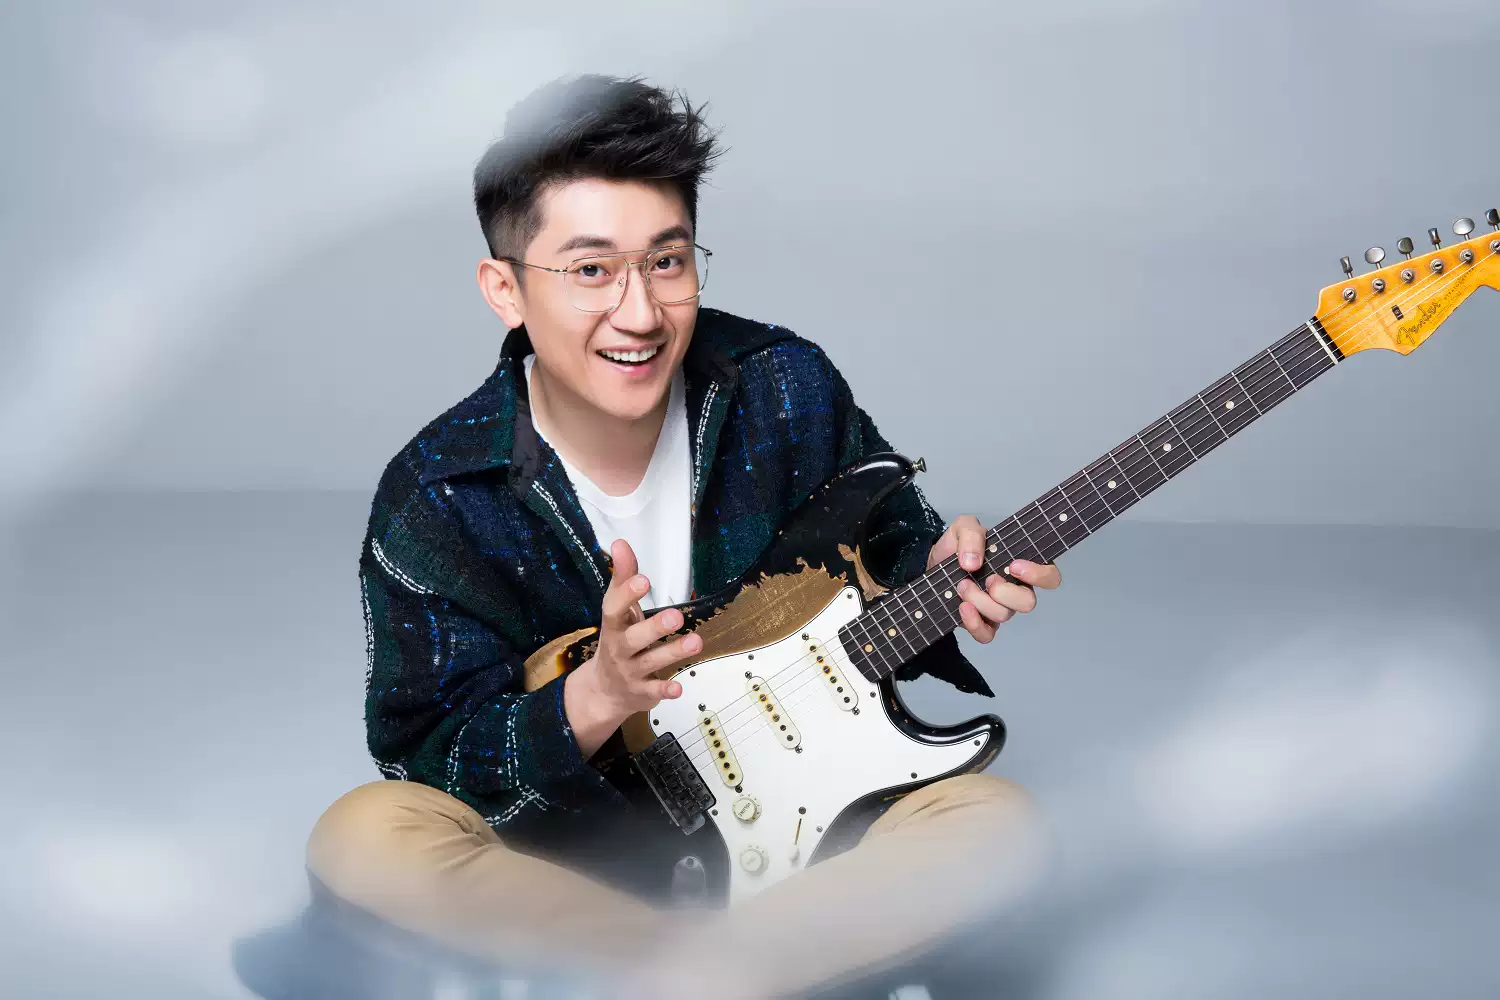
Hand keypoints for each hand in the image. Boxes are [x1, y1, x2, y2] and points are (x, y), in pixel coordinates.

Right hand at [564, 539, 702, 754]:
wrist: (603, 690)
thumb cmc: (618, 639)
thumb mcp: (618, 610)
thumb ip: (623, 578)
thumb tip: (620, 543)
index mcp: (613, 625)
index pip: (614, 608)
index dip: (626, 594)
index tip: (643, 579)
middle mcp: (619, 648)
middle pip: (633, 638)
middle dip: (654, 628)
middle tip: (677, 616)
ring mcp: (630, 672)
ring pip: (650, 662)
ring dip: (672, 653)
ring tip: (696, 642)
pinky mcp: (642, 692)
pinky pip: (654, 691)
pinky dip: (665, 690)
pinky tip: (679, 688)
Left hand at [927, 515, 1061, 642]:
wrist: (932, 564)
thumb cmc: (957, 546)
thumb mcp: (963, 527)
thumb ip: (972, 536)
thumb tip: (973, 562)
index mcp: (1021, 565)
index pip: (1049, 576)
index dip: (1039, 575)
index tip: (1014, 566)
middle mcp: (1015, 589)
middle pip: (1028, 603)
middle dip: (1004, 592)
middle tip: (987, 579)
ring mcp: (999, 607)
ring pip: (1004, 615)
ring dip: (980, 600)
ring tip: (962, 585)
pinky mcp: (982, 622)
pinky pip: (987, 634)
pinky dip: (974, 623)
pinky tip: (962, 607)